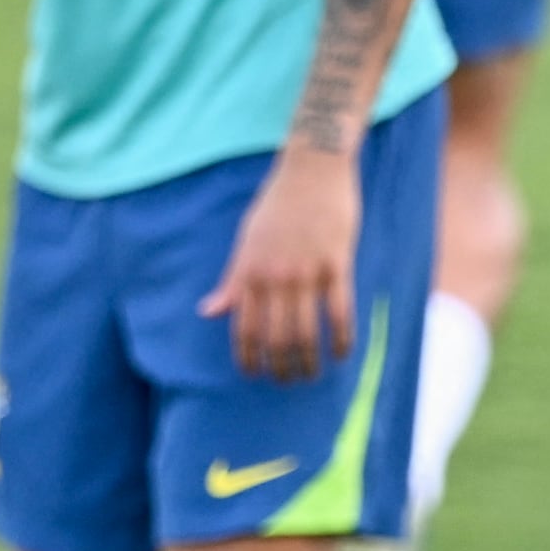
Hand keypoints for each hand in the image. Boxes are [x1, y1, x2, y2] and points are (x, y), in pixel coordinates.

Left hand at [200, 148, 359, 382]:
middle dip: (280, 368)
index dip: (248, 358)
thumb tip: (208, 313)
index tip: (255, 375)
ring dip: (309, 362)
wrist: (312, 170)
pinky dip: (342, 339)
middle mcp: (275, 277)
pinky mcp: (337, 265)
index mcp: (249, 272)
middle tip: (287, 381)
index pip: (243, 329)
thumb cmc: (276, 205)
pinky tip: (342, 354)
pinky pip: (340, 313)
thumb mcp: (245, 241)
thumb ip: (231, 281)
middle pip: (276, 338)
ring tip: (311, 374)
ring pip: (307, 333)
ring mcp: (307, 272)